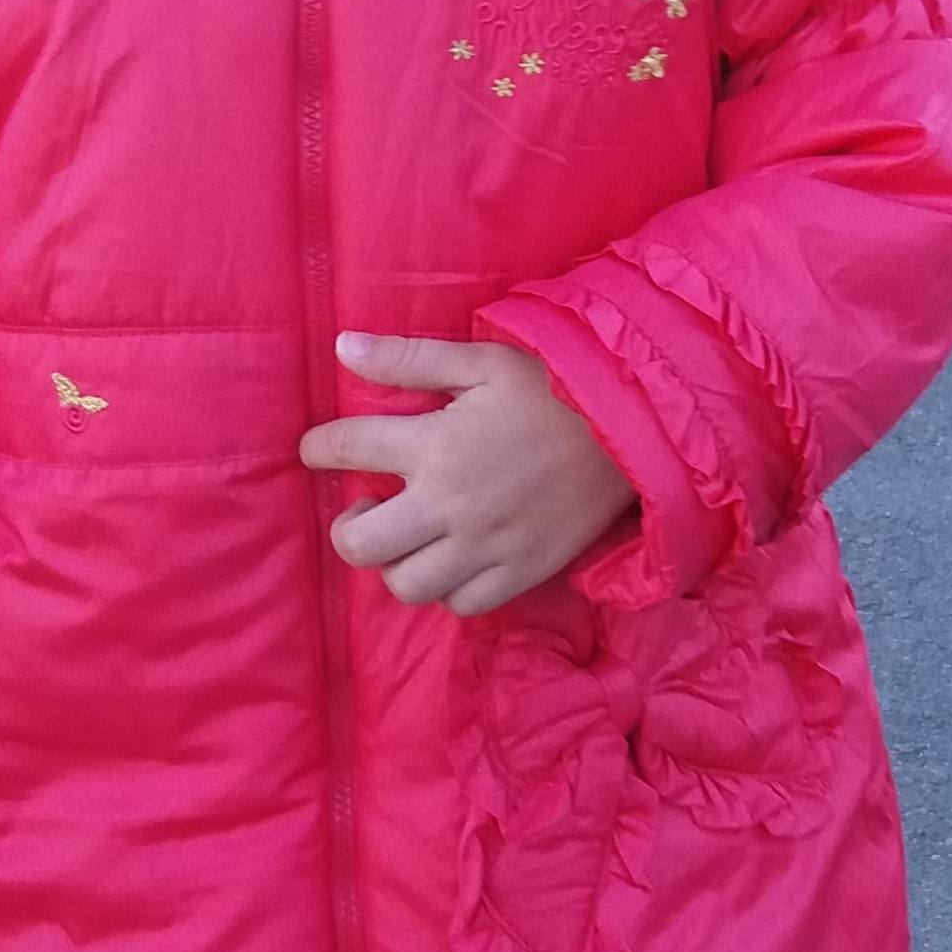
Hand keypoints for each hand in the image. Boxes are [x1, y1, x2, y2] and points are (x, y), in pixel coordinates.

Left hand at [301, 333, 635, 616]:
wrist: (632, 429)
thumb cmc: (553, 388)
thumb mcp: (480, 362)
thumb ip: (409, 360)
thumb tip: (343, 348)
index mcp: (433, 444)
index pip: (345, 450)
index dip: (318, 448)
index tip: (319, 448)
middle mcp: (449, 504)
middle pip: (360, 545)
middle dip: (347, 528)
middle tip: (365, 508)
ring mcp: (484, 546)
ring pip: (406, 585)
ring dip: (395, 563)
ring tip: (409, 538)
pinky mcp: (520, 572)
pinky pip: (461, 604)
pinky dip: (448, 588)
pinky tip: (453, 559)